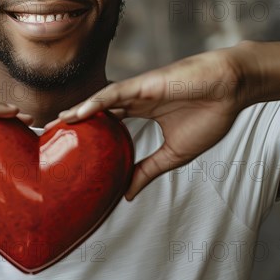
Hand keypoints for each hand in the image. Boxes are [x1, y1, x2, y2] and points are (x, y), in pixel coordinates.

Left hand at [55, 48, 246, 199]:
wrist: (231, 90)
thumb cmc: (208, 116)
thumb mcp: (174, 154)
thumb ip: (149, 170)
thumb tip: (127, 194)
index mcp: (141, 114)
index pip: (107, 125)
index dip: (88, 135)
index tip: (68, 149)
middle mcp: (134, 101)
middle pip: (97, 112)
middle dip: (73, 123)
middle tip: (49, 136)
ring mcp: (137, 92)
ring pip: (100, 102)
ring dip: (77, 112)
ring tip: (54, 124)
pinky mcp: (143, 84)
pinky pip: (115, 93)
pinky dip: (96, 102)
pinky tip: (79, 112)